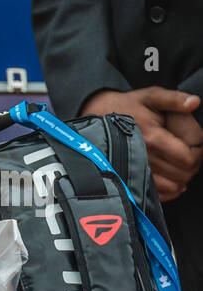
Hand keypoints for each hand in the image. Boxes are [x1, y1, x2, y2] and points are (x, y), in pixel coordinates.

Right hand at [81, 88, 202, 200]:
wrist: (99, 117)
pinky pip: (157, 194)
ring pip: (172, 186)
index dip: (200, 153)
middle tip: (192, 154)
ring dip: (183, 178)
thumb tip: (194, 102)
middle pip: (182, 173)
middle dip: (193, 165)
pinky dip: (170, 191)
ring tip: (182, 166)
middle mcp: (144, 157)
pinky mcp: (130, 178)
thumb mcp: (152, 96)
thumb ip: (174, 99)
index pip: (188, 157)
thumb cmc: (128, 106)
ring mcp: (136, 170)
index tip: (199, 146)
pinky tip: (173, 181)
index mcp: (153, 138)